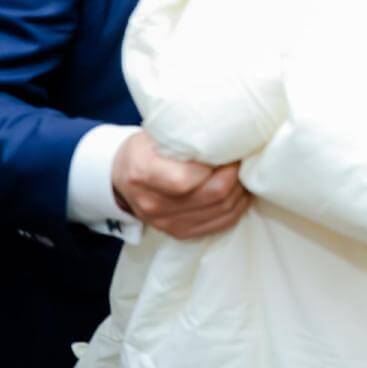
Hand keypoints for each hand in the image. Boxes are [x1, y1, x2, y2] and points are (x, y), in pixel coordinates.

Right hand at [111, 131, 251, 239]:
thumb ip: (186, 138)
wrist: (123, 176)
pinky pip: (220, 225)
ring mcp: (166, 223)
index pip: (187, 179)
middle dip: (236, 176)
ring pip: (222, 211)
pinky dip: (236, 208)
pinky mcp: (180, 233)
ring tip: (244, 174)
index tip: (229, 150)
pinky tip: (239, 192)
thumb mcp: (156, 134)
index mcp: (144, 173)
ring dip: (240, 192)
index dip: (217, 165)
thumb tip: (228, 135)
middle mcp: (153, 204)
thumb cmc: (145, 148)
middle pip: (213, 195)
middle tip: (243, 160)